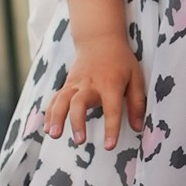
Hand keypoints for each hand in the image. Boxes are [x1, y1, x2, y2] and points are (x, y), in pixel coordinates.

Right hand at [45, 33, 145, 151]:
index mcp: (111, 84)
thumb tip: (137, 128)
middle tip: (80, 141)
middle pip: (79, 102)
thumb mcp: (136, 77)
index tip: (109, 146)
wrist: (99, 39)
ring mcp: (75, 83)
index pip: (111, 109)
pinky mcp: (67, 84)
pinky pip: (55, 99)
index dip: (111, 128)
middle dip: (78, 122)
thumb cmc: (121, 61)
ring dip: (57, 118)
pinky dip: (50, 114)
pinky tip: (47, 129)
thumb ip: (137, 103)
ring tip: (54, 135)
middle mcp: (90, 84)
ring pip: (62, 100)